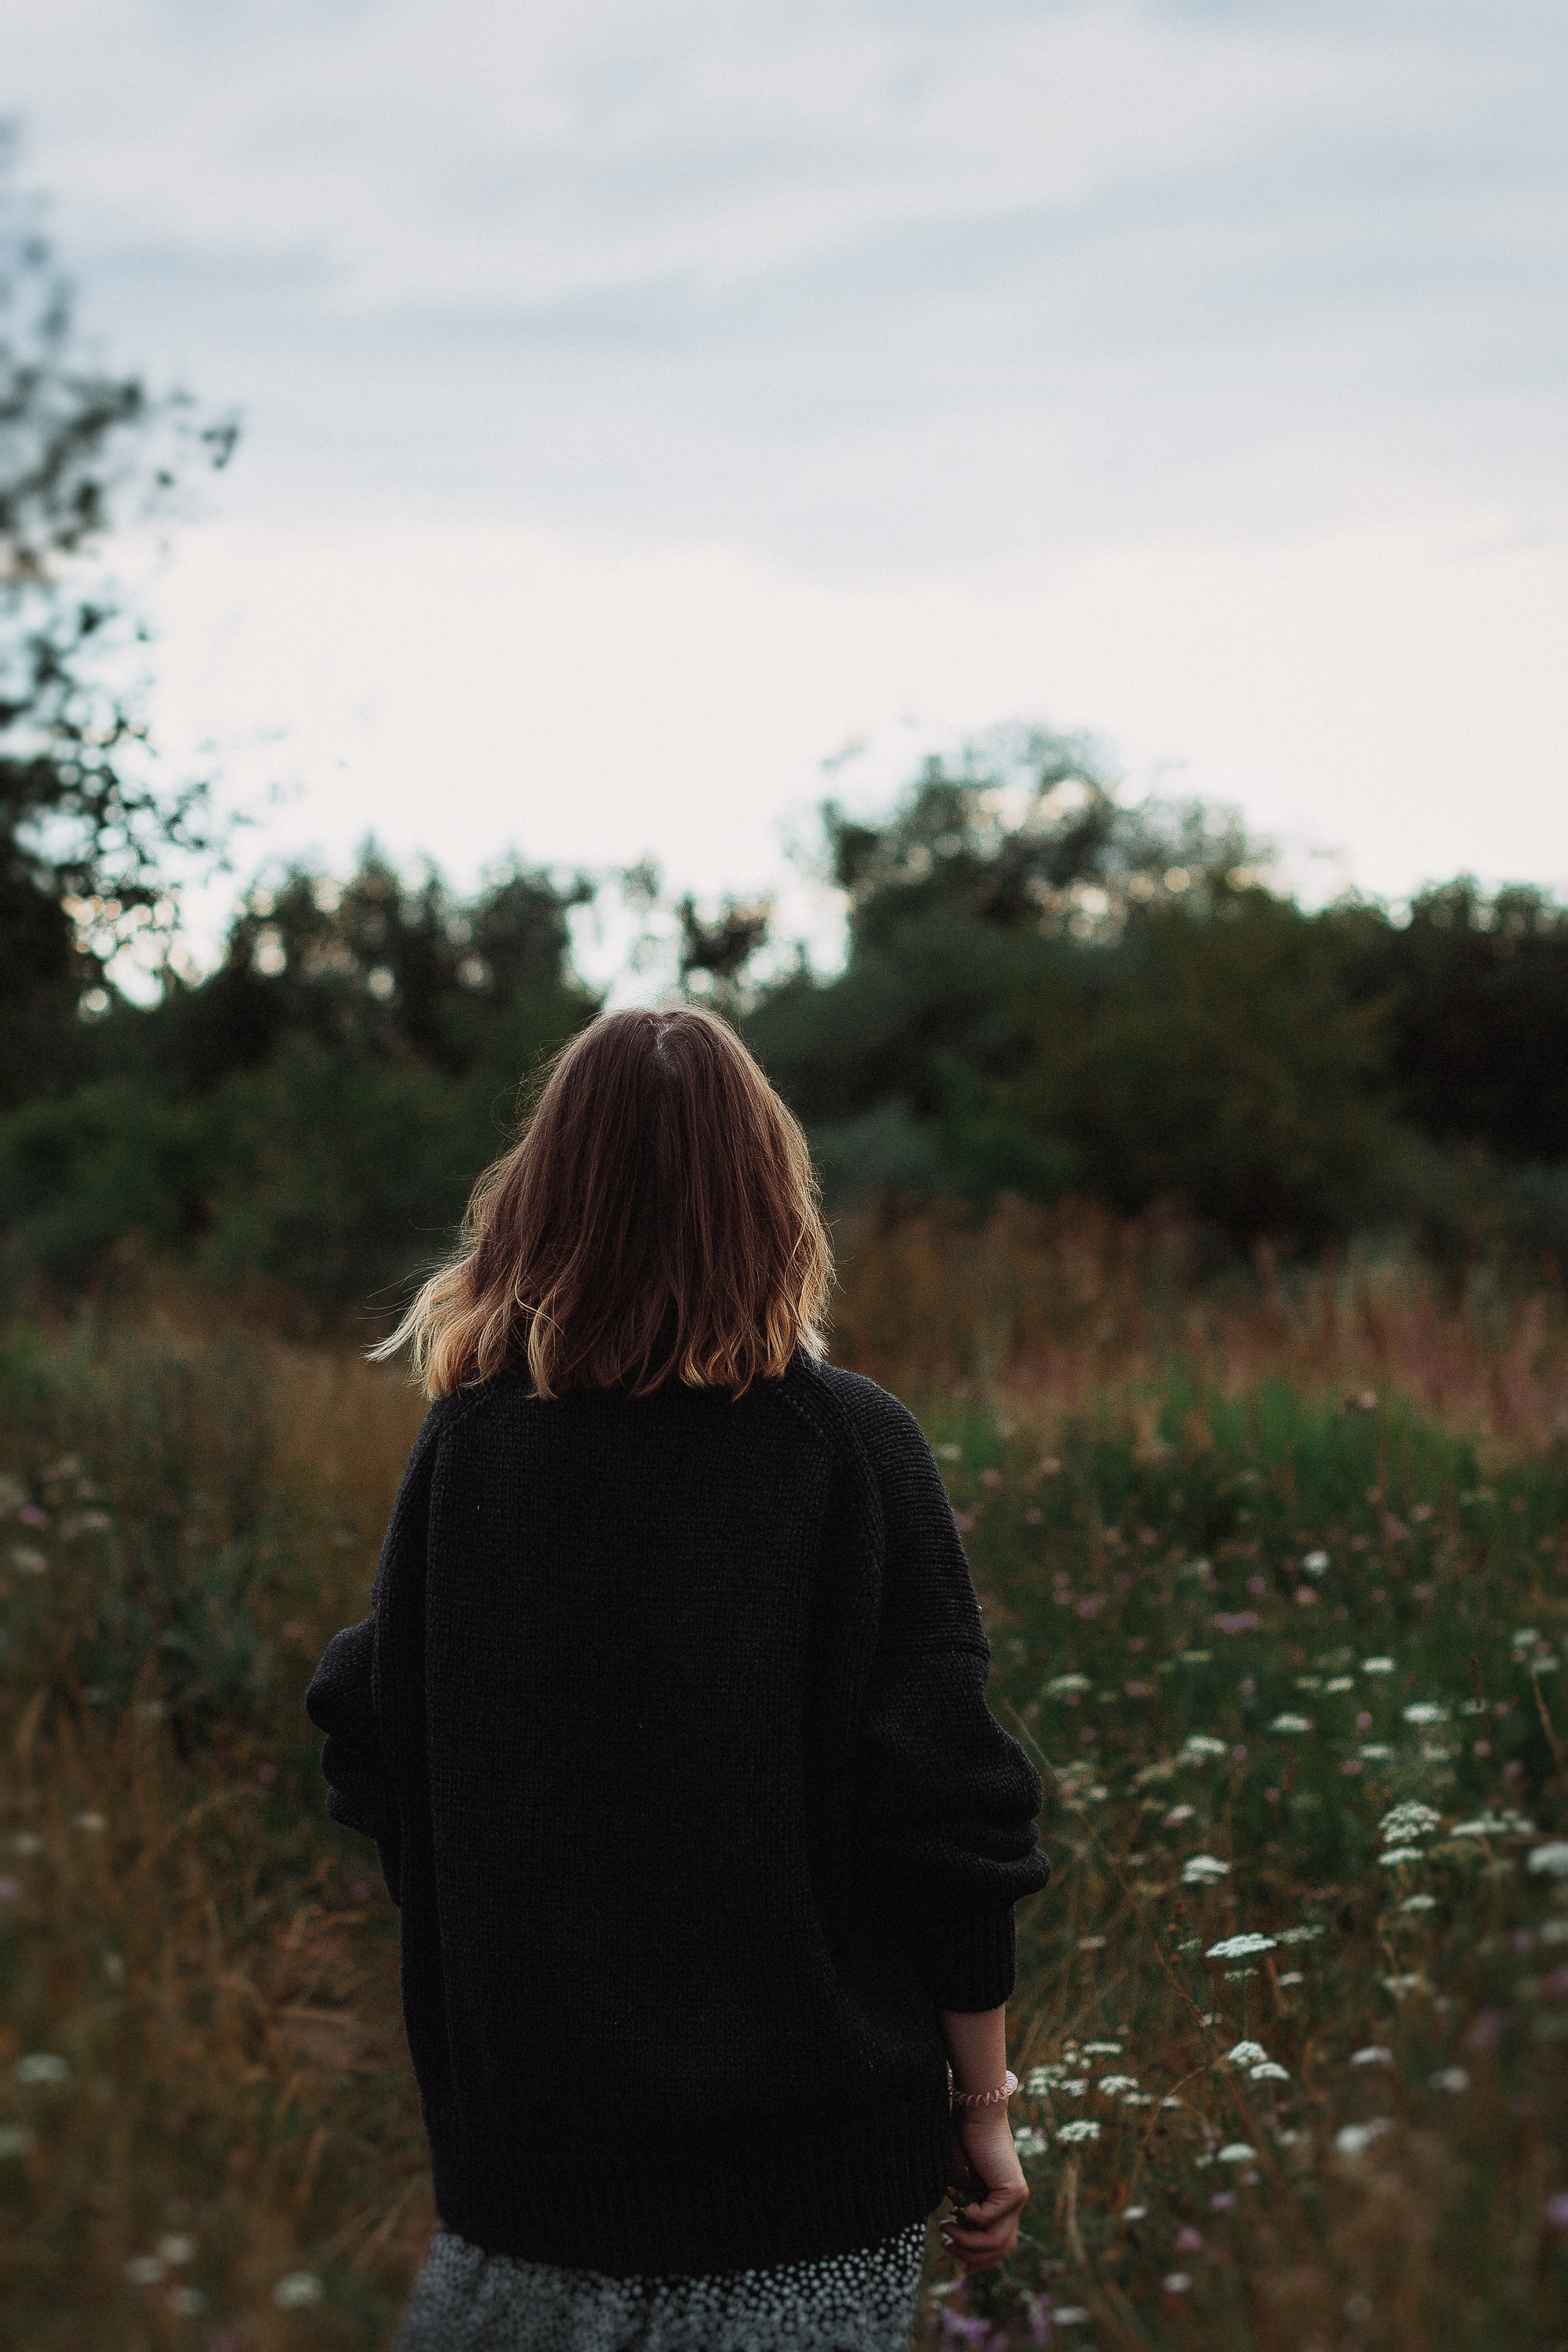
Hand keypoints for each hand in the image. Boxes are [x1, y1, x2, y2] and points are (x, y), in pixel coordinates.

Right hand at [941, 2106, 1027, 2274]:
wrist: (975, 2114)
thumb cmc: (962, 2143)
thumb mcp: (959, 2185)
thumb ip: (960, 2209)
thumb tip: (951, 2236)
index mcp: (1002, 2204)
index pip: (1000, 2246)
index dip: (981, 2261)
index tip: (959, 2264)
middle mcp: (1014, 2205)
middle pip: (1000, 2249)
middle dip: (971, 2256)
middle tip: (947, 2245)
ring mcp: (1017, 2199)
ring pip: (997, 2241)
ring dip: (968, 2241)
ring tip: (947, 2228)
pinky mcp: (1015, 2191)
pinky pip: (990, 2220)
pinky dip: (971, 2217)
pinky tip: (957, 2202)